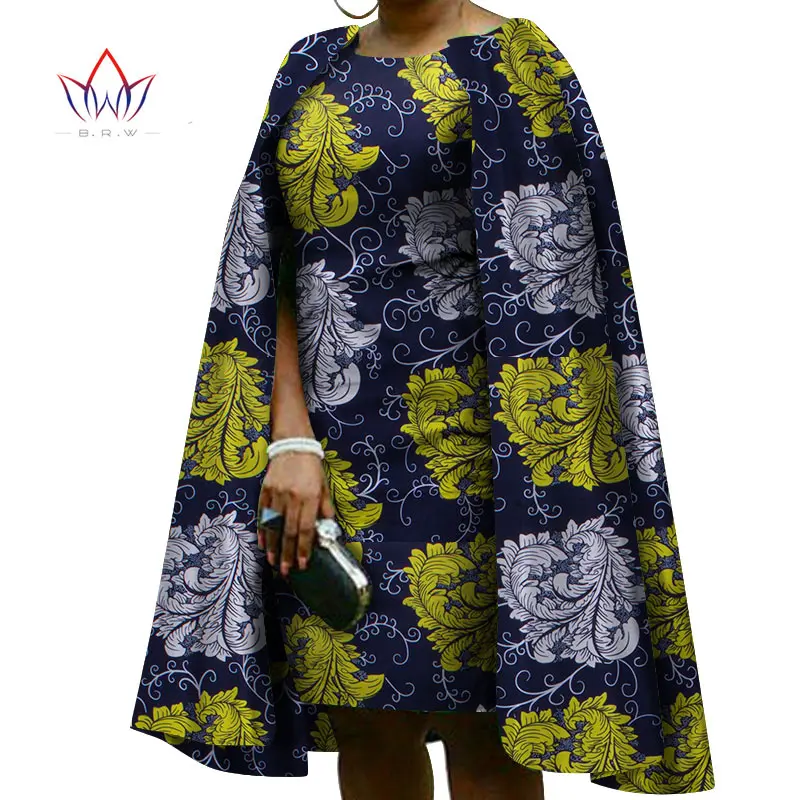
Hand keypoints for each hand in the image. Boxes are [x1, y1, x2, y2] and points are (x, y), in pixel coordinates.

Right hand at [258, 449, 335, 576]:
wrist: (294, 446)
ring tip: (273, 562)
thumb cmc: (312, 468)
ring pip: (274, 526)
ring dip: (273, 547)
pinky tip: (263, 544)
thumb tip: (328, 530)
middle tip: (286, 571)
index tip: (302, 564)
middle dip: (287, 554)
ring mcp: (277, 494)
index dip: (303, 548)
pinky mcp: (265, 490)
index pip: (306, 529)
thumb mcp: (324, 487)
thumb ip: (325, 509)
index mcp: (310, 497)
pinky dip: (262, 531)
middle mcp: (293, 497)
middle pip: (288, 531)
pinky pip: (262, 515)